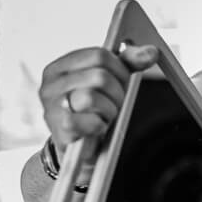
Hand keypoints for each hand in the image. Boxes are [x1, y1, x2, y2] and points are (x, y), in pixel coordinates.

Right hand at [38, 44, 159, 157]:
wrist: (81, 149)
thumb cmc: (94, 113)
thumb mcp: (110, 84)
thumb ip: (128, 64)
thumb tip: (151, 51)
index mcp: (60, 68)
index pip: (99, 55)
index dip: (119, 70)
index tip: (120, 84)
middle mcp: (50, 85)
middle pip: (100, 76)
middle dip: (117, 93)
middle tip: (113, 105)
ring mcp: (51, 106)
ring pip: (93, 97)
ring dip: (109, 110)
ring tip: (103, 117)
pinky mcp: (59, 128)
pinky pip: (90, 120)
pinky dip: (100, 126)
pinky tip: (97, 128)